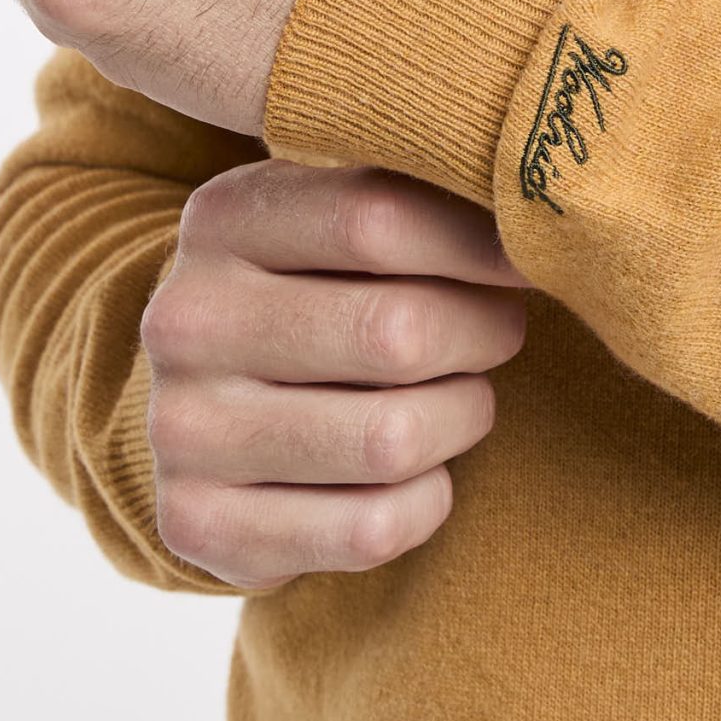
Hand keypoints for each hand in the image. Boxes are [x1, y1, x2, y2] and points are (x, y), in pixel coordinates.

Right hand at [141, 159, 532, 590]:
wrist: (207, 407)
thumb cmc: (315, 291)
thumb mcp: (335, 217)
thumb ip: (416, 191)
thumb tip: (537, 200)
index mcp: (222, 219)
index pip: (377, 219)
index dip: (480, 244)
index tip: (529, 260)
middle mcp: (185, 322)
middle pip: (398, 334)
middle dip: (483, 334)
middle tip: (500, 330)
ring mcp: (183, 431)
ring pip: (393, 440)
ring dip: (460, 418)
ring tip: (459, 398)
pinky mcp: (198, 525)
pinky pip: (372, 529)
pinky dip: (425, 502)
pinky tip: (416, 472)